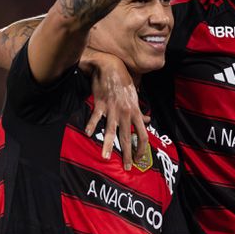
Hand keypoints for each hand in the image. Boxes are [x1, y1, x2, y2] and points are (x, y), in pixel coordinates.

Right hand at [81, 50, 149, 170]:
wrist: (110, 67)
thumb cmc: (124, 81)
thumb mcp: (135, 96)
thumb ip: (139, 111)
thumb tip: (147, 120)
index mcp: (135, 112)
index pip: (142, 135)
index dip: (142, 148)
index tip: (138, 158)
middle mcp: (125, 113)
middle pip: (127, 138)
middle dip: (127, 154)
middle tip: (126, 167)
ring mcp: (112, 109)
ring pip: (111, 131)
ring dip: (107, 145)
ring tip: (105, 157)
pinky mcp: (100, 104)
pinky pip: (95, 117)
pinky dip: (91, 125)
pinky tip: (87, 133)